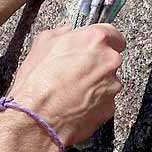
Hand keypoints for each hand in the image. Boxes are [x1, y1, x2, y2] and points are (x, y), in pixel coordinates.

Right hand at [5, 23, 124, 145]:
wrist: (37, 119)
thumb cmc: (38, 81)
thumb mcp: (42, 44)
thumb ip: (62, 33)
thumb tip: (68, 32)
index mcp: (95, 39)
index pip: (113, 34)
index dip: (103, 41)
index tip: (96, 47)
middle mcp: (109, 60)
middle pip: (111, 58)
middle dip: (97, 64)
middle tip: (76, 71)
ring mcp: (112, 86)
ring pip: (108, 81)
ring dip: (96, 84)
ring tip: (72, 91)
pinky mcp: (110, 108)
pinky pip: (105, 101)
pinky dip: (94, 102)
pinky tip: (75, 104)